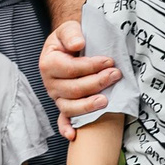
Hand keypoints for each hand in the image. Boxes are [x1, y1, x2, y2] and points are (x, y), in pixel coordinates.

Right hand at [38, 19, 120, 140]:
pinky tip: (73, 135)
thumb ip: (71, 33)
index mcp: (48, 63)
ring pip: (70, 107)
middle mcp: (50, 83)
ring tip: (106, 100)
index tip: (109, 61)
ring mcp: (57, 96)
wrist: (70, 45)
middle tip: (115, 75)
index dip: (91, 66)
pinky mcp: (64, 105)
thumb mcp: (69, 28)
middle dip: (96, 83)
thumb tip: (78, 43)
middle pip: (73, 89)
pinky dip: (66, 128)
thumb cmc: (70, 38)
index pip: (70, 69)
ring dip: (88, 105)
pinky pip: (63, 120)